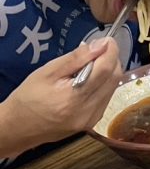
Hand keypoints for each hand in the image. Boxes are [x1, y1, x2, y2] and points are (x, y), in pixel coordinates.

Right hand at [0, 38, 121, 158]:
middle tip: (97, 51)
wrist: (17, 128)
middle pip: (114, 78)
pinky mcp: (91, 123)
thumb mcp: (47, 72)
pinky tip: (89, 81)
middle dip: (111, 60)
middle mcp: (87, 111)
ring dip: (108, 72)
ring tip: (90, 66)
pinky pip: (106, 98)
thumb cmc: (28, 97)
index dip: (111, 51)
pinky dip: (103, 85)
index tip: (107, 40)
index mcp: (73, 98)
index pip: (105, 69)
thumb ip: (76, 58)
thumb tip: (101, 44)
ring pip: (113, 87)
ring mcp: (91, 119)